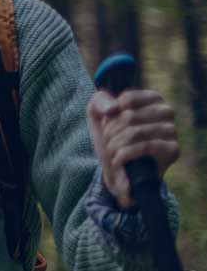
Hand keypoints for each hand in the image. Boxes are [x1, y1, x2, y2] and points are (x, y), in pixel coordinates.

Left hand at [87, 86, 179, 209]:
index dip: (110, 115)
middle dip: (110, 132)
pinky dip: (124, 155)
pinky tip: (118, 160)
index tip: (107, 124)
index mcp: (151, 99)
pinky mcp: (173, 149)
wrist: (117, 172)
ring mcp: (172, 130)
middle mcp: (166, 111)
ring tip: (112, 152)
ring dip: (115, 145)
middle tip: (108, 142)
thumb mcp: (97, 116)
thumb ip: (99, 101)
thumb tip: (112, 108)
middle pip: (129, 116)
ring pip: (135, 132)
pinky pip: (146, 146)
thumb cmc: (110, 139)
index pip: (127, 99)